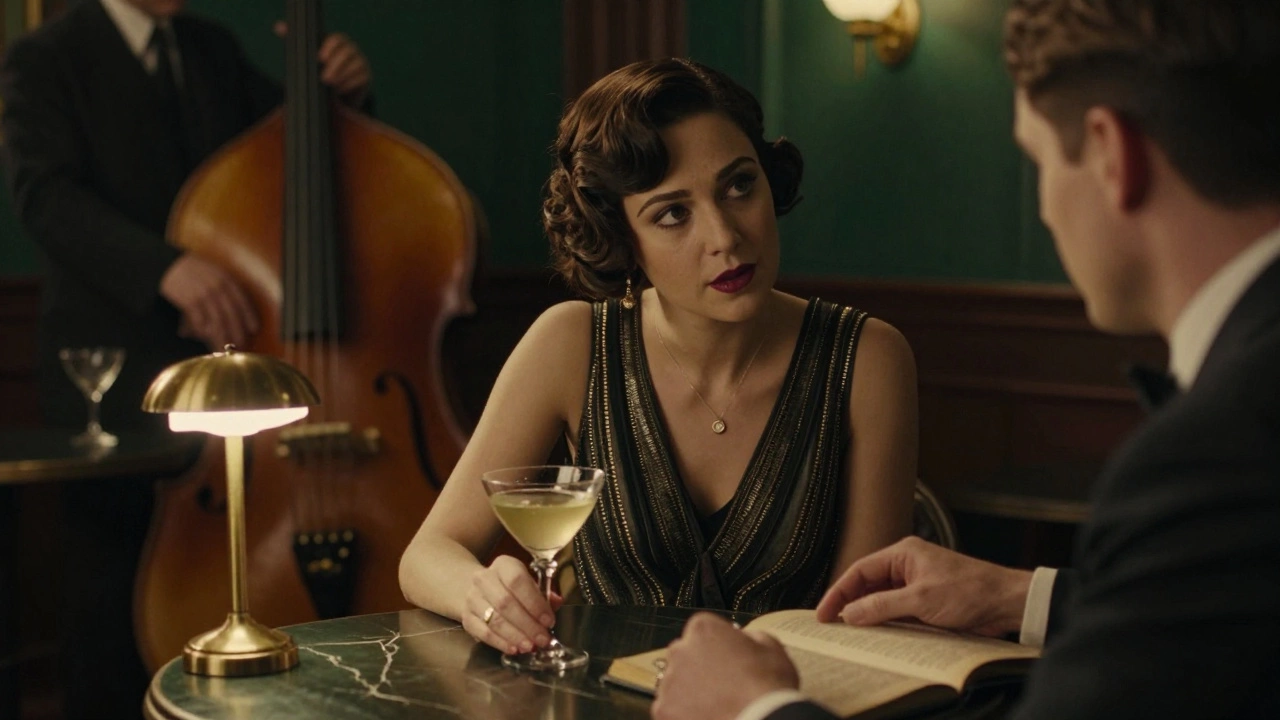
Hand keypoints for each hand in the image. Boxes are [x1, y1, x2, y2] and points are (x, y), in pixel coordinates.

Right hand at [159, 254, 258, 349]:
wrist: (168, 264)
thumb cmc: (192, 269)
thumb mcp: (213, 272)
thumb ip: (225, 287)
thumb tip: (236, 307)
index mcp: (225, 279)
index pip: (242, 301)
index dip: (249, 316)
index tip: (254, 329)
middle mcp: (217, 287)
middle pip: (230, 314)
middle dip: (236, 332)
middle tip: (239, 345)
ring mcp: (203, 294)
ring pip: (216, 321)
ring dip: (220, 337)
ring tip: (222, 348)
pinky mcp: (189, 301)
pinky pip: (199, 320)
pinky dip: (201, 330)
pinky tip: (203, 337)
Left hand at [274, 23, 371, 103]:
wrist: (335, 93)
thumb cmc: (319, 71)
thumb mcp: (307, 56)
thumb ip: (294, 40)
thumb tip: (278, 27)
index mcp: (337, 42)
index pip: (337, 39)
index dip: (329, 47)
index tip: (320, 58)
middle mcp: (351, 50)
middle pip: (347, 52)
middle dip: (336, 66)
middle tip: (324, 78)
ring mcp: (360, 62)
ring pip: (355, 65)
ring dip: (342, 76)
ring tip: (331, 86)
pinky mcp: (366, 76)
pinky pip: (361, 78)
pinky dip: (349, 84)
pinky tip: (340, 90)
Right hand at [461, 555, 560, 654]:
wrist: (471, 587)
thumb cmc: (508, 586)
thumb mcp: (526, 581)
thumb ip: (542, 593)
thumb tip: (556, 602)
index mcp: (503, 565)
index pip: (517, 582)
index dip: (534, 603)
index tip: (548, 620)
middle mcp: (484, 579)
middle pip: (506, 603)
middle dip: (528, 625)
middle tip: (543, 639)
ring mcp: (472, 598)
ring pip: (494, 620)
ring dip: (515, 636)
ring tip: (530, 646)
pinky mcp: (466, 617)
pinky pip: (483, 633)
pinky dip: (500, 643)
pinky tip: (514, 649)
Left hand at [651, 613, 798, 719]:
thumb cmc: (767, 688)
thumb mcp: (771, 648)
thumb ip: (751, 637)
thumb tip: (745, 639)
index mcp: (704, 629)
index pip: (703, 630)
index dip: (717, 645)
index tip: (727, 657)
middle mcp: (680, 651)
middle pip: (685, 655)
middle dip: (699, 667)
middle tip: (723, 684)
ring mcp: (669, 682)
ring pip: (676, 684)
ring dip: (691, 691)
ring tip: (717, 705)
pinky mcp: (664, 710)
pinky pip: (671, 709)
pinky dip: (684, 714)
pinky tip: (708, 716)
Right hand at [816, 536, 1031, 636]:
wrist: (1006, 602)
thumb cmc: (971, 590)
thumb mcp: (920, 600)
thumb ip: (882, 606)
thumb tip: (850, 613)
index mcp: (903, 553)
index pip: (860, 571)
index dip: (838, 592)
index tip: (824, 612)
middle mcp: (907, 566)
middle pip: (867, 584)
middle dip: (849, 603)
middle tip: (831, 624)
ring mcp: (916, 584)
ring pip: (881, 599)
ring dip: (867, 614)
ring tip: (849, 632)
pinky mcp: (926, 602)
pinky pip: (897, 611)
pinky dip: (885, 622)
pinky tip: (877, 634)